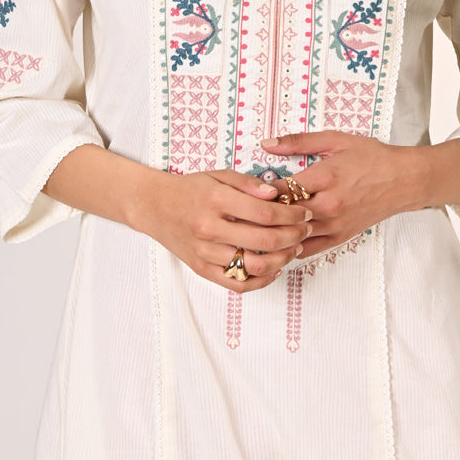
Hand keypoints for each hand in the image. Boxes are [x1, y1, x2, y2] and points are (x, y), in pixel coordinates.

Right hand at [138, 167, 313, 292]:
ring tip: (294, 248)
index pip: (265, 212)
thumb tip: (275, 194)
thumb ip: (248, 184)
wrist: (154, 207)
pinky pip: (236, 284)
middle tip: (306, 229)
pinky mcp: (201, 269)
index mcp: (215, 200)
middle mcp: (209, 228)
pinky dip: (260, 281)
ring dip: (282, 259)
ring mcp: (204, 252)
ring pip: (253, 266)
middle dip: (293, 235)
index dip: (291, 214)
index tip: (304, 212)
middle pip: (264, 240)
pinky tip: (275, 269)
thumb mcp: (218, 175)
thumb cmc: (190, 189)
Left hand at [260, 130, 421, 257]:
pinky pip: (308, 249)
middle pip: (284, 215)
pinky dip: (291, 246)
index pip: (281, 189)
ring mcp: (335, 224)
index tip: (250, 188)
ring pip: (293, 235)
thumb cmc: (371, 158)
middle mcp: (329, 204)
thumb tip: (267, 144)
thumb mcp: (335, 140)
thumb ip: (298, 142)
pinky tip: (278, 240)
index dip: (260, 190)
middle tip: (248, 208)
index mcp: (326, 177)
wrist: (404, 180)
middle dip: (264, 213)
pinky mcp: (340, 237)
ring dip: (275, 231)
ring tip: (257, 226)